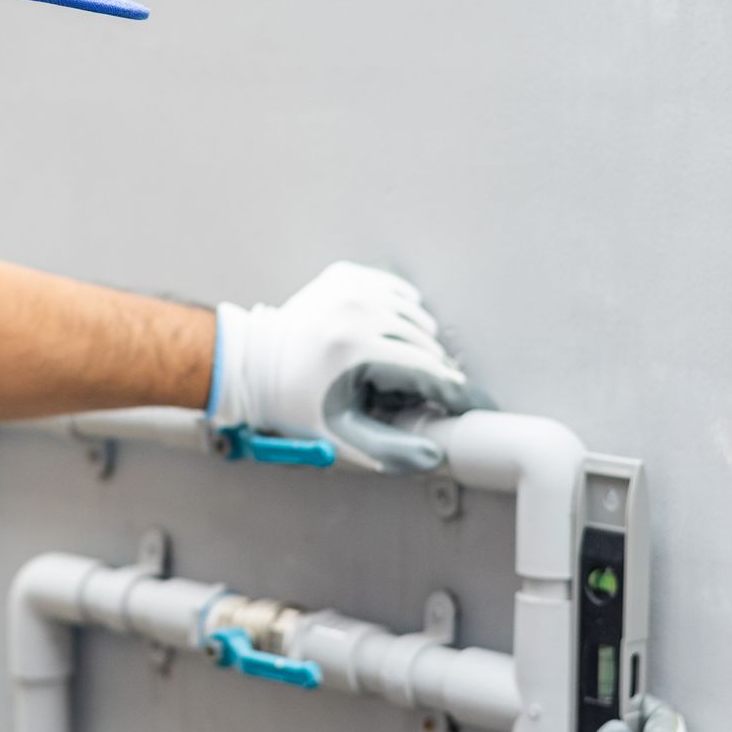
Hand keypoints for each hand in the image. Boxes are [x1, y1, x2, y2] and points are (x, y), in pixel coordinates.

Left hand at [208, 262, 488, 472]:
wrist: (253, 363)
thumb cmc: (292, 401)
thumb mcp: (340, 435)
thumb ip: (389, 450)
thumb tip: (433, 456)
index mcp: (356, 348)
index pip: (429, 371)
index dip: (457, 394)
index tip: (479, 405)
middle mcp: (357, 310)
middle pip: (426, 345)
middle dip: (421, 374)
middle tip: (390, 394)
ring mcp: (352, 287)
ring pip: (416, 317)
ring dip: (411, 344)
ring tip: (378, 365)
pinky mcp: (348, 275)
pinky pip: (398, 293)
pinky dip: (398, 315)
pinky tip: (379, 336)